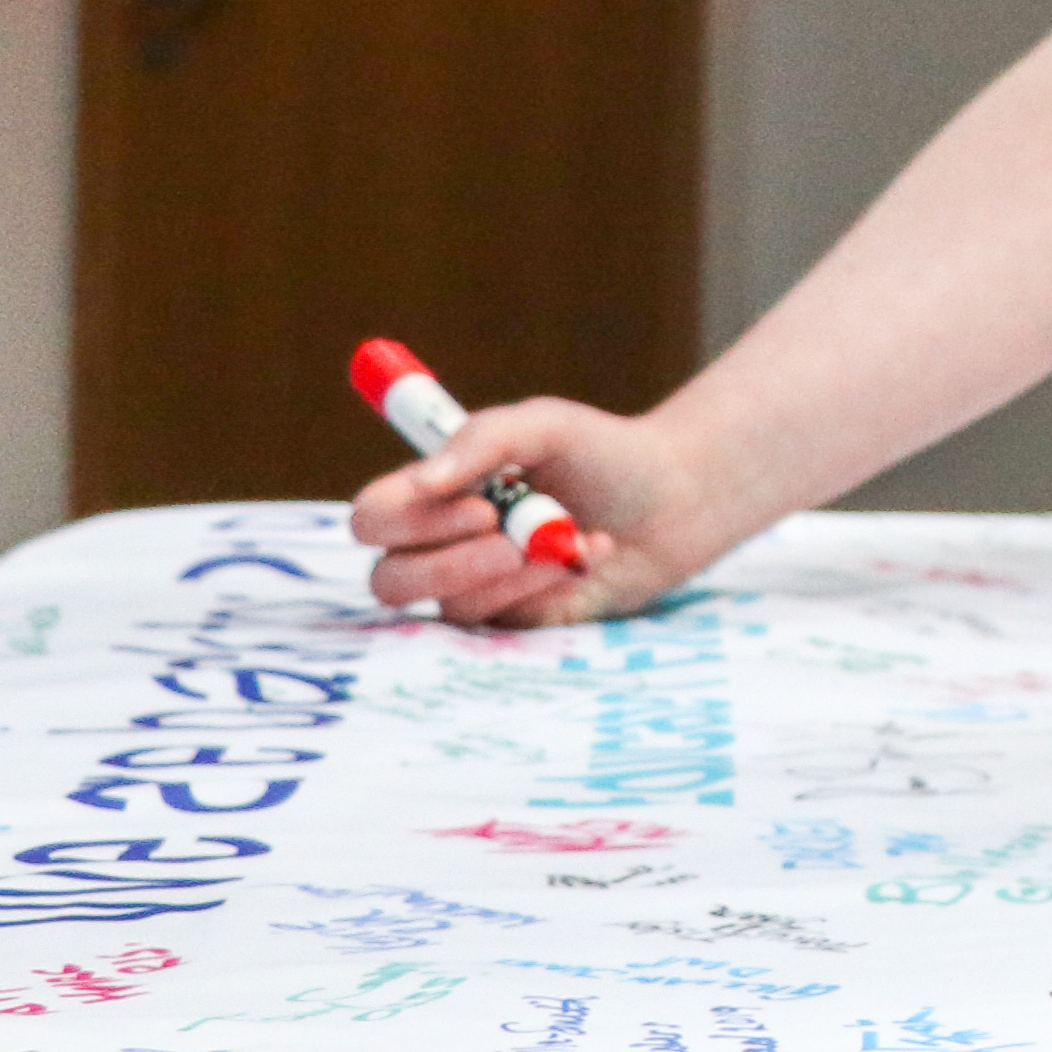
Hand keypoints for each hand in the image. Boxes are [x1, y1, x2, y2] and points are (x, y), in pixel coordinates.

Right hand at [348, 399, 706, 627]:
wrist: (677, 497)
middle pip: (389, 580)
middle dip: (450, 565)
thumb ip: (483, 440)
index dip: (405, 519)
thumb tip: (424, 481)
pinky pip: (503, 625)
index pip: (374, 517)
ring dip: (514, 574)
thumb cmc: (604, 453)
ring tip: (571, 539)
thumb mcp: (546, 426)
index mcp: (437, 494)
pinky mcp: (517, 623)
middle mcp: (445, 545)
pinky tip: (588, 557)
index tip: (480, 506)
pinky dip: (544, 589)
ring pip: (452, 607)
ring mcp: (479, 589)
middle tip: (511, 541)